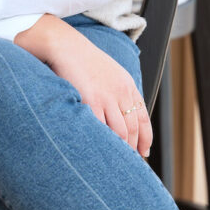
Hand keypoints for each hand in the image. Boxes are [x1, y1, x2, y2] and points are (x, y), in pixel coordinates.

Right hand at [15, 15, 151, 155]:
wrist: (65, 45)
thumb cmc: (82, 59)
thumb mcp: (108, 71)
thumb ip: (117, 90)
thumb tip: (120, 112)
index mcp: (127, 85)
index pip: (142, 117)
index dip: (145, 138)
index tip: (144, 152)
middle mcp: (121, 92)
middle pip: (132, 129)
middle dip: (132, 149)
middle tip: (129, 165)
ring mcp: (107, 97)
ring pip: (120, 133)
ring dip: (119, 151)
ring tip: (115, 164)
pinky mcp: (91, 101)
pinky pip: (101, 128)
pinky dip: (103, 142)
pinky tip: (100, 152)